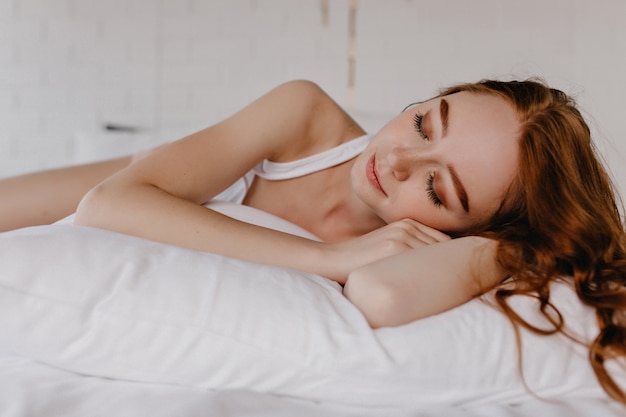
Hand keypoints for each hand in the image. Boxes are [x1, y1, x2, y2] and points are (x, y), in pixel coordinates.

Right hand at [320, 219, 450, 282]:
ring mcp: (402, 235)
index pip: (444, 242)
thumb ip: (409, 250)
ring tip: (452, 292)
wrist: (331, 259)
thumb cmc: (360, 261)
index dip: (453, 261)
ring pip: (439, 256)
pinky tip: (438, 290)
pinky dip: (436, 275)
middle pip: (445, 248)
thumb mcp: (386, 248)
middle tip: (459, 288)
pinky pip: (426, 261)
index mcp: (407, 223)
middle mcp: (407, 226)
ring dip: (448, 273)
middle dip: (453, 268)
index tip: (457, 277)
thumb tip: (436, 272)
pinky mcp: (395, 247)